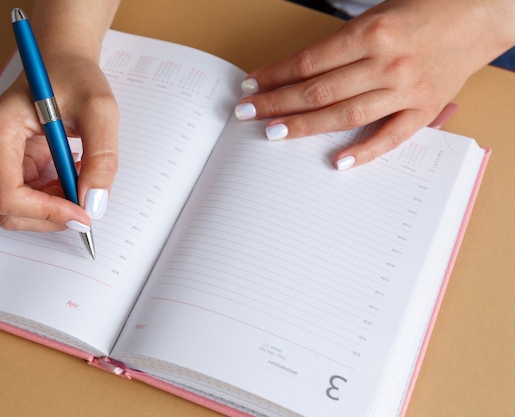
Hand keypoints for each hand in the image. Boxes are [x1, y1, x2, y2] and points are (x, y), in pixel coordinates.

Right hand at [0, 52, 117, 231]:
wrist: (62, 64)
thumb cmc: (74, 78)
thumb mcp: (99, 110)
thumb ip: (101, 158)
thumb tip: (94, 204)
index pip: (7, 195)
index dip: (47, 213)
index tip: (83, 214)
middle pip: (9, 210)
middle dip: (52, 214)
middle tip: (89, 198)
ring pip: (18, 212)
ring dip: (55, 207)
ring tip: (81, 174)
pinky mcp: (4, 168)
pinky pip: (27, 202)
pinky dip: (54, 199)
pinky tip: (71, 173)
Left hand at [235, 0, 514, 168]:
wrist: (479, 14)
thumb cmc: (422, 11)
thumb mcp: (376, 15)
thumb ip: (340, 46)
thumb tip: (297, 74)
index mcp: (372, 34)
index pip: (309, 62)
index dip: (275, 76)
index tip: (251, 85)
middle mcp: (387, 63)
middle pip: (319, 92)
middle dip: (276, 103)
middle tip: (246, 113)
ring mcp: (407, 89)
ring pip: (346, 116)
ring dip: (304, 126)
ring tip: (272, 132)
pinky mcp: (425, 109)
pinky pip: (391, 137)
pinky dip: (364, 152)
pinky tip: (337, 163)